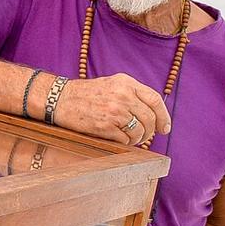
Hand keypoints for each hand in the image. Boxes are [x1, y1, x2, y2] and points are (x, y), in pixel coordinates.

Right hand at [52, 74, 171, 146]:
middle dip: (151, 131)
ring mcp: (114, 111)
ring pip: (139, 131)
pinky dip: (126, 143)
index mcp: (126, 83)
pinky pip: (126, 139)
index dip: (163, 116)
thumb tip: (152, 113)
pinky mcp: (105, 125)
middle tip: (146, 136)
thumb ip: (132, 94)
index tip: (165, 128)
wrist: (60, 100)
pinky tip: (119, 139)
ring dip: (138, 139)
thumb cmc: (85, 94)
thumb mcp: (111, 84)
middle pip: (149, 118)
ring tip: (131, 138)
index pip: (155, 100)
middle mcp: (123, 95)